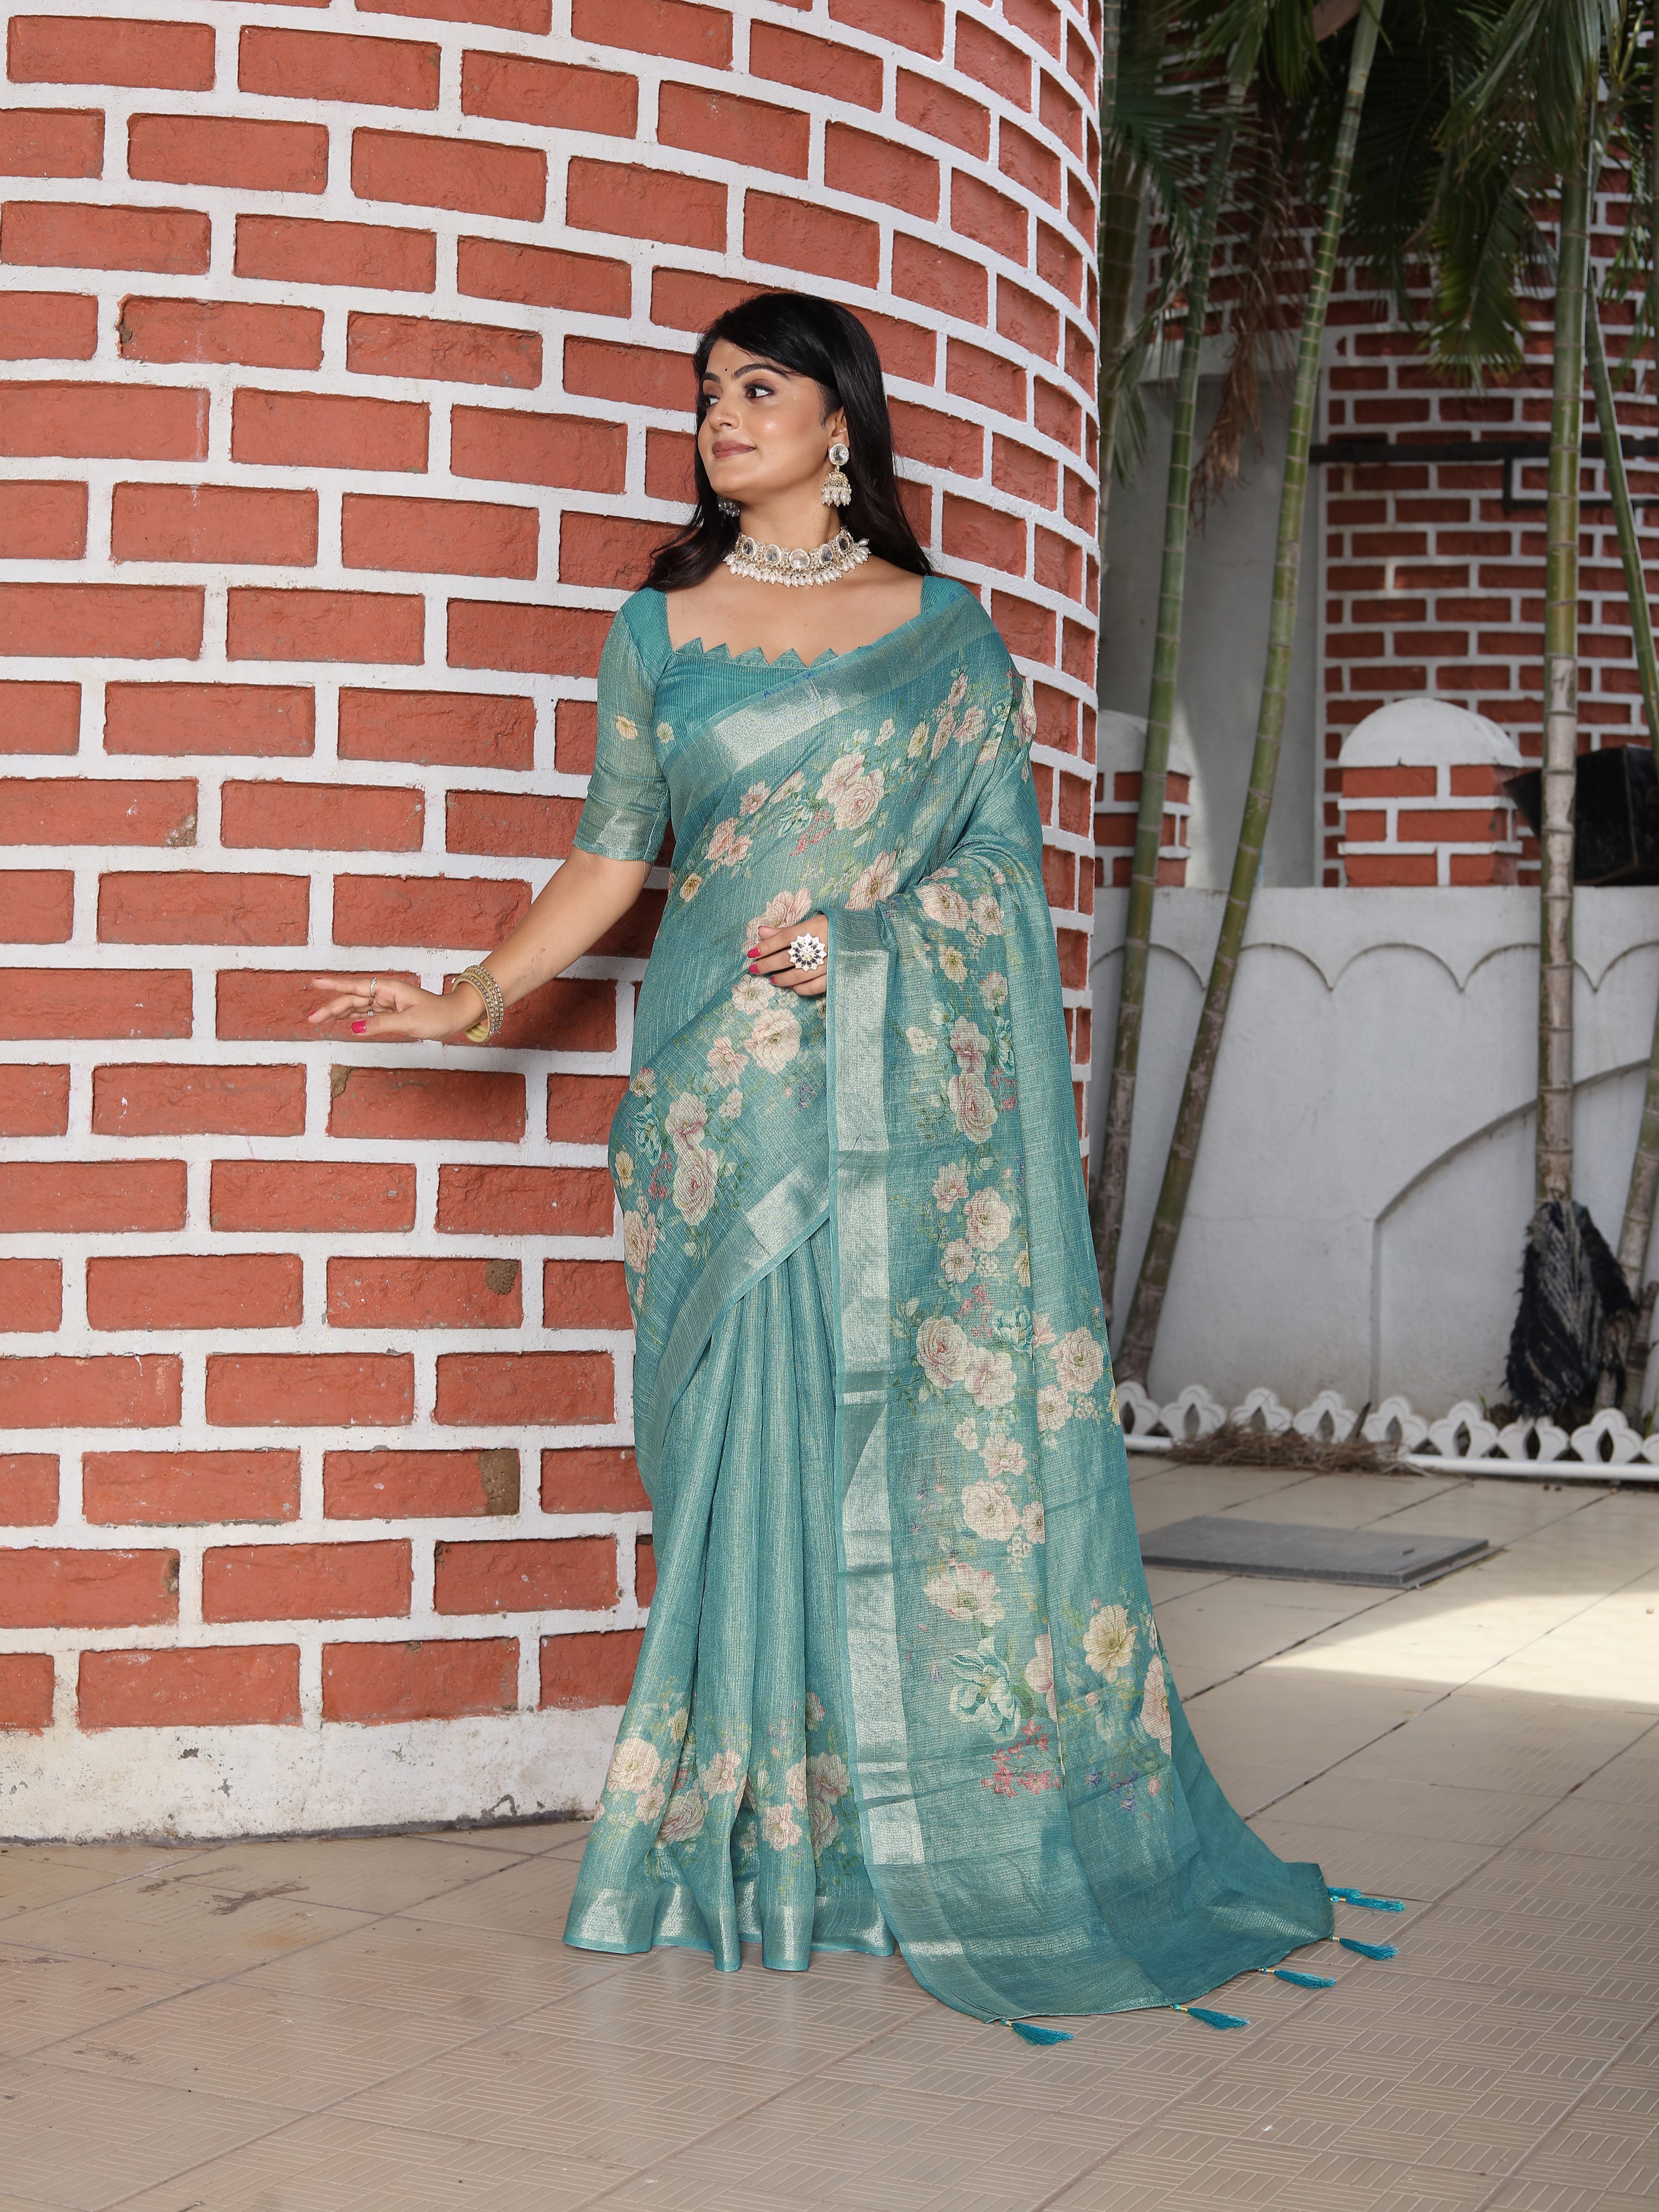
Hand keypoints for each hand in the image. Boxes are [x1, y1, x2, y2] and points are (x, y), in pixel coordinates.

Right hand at [307, 973, 477, 1042]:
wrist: (457, 1016)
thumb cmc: (439, 1015)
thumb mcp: (410, 1022)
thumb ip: (381, 1025)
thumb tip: (354, 1029)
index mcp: (389, 989)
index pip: (356, 986)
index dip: (334, 985)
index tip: (315, 982)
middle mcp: (386, 994)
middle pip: (353, 999)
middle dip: (331, 1008)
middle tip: (311, 1018)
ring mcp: (388, 1003)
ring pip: (358, 1007)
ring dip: (339, 1013)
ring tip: (319, 1019)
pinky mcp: (392, 1013)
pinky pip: (368, 1014)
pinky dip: (355, 1018)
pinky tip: (343, 1022)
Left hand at [747, 914, 828, 998]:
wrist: (867, 937)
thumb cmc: (835, 928)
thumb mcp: (812, 923)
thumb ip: (786, 930)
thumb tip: (761, 931)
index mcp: (814, 928)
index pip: (783, 938)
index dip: (765, 947)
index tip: (751, 953)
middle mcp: (821, 946)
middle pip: (787, 957)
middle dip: (767, 964)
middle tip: (754, 969)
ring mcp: (829, 963)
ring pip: (799, 975)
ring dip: (782, 978)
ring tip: (772, 979)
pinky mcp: (836, 976)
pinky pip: (814, 987)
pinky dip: (801, 989)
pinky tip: (792, 987)